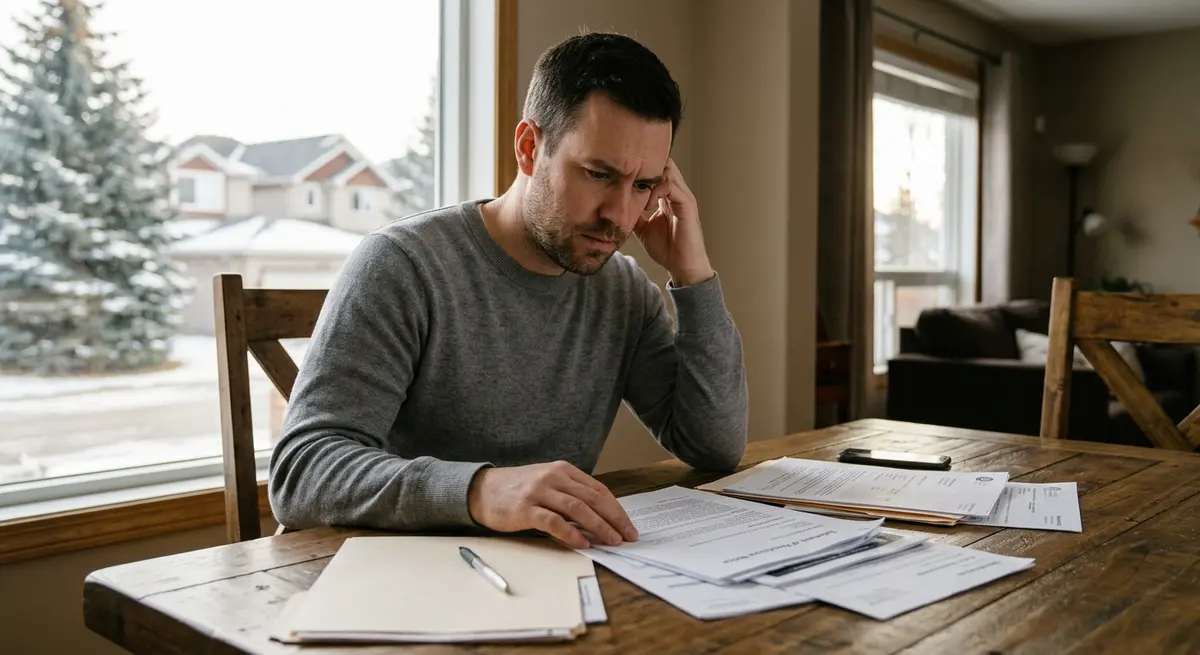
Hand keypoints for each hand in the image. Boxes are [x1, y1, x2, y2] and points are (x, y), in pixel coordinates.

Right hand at [467, 461, 638, 548]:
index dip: (617, 509)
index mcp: (563, 470)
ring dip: (598, 526)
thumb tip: (600, 520)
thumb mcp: (548, 484)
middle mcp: (553, 477)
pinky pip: (553, 521)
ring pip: (577, 508)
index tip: (628, 526)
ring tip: (611, 540)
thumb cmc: (518, 490)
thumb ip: (571, 496)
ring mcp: (539, 492)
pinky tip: (582, 543)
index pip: (598, 489)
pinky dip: (570, 533)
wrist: (482, 490)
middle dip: (614, 518)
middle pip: (592, 498)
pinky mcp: (525, 509)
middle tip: (627, 536)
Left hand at [633, 157, 714, 286]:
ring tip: (639, 197)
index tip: (622, 181)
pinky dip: (657, 190)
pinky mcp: (687, 206)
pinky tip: (647, 205)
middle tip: (629, 184)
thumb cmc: (667, 249)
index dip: (640, 171)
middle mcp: (678, 192)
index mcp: (668, 196)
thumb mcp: (642, 228)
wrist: (683, 267)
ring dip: (649, 180)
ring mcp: (684, 197)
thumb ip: (634, 215)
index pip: (657, 170)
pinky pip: (672, 186)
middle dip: (644, 169)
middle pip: (663, 163)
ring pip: (667, 170)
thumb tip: (616, 209)